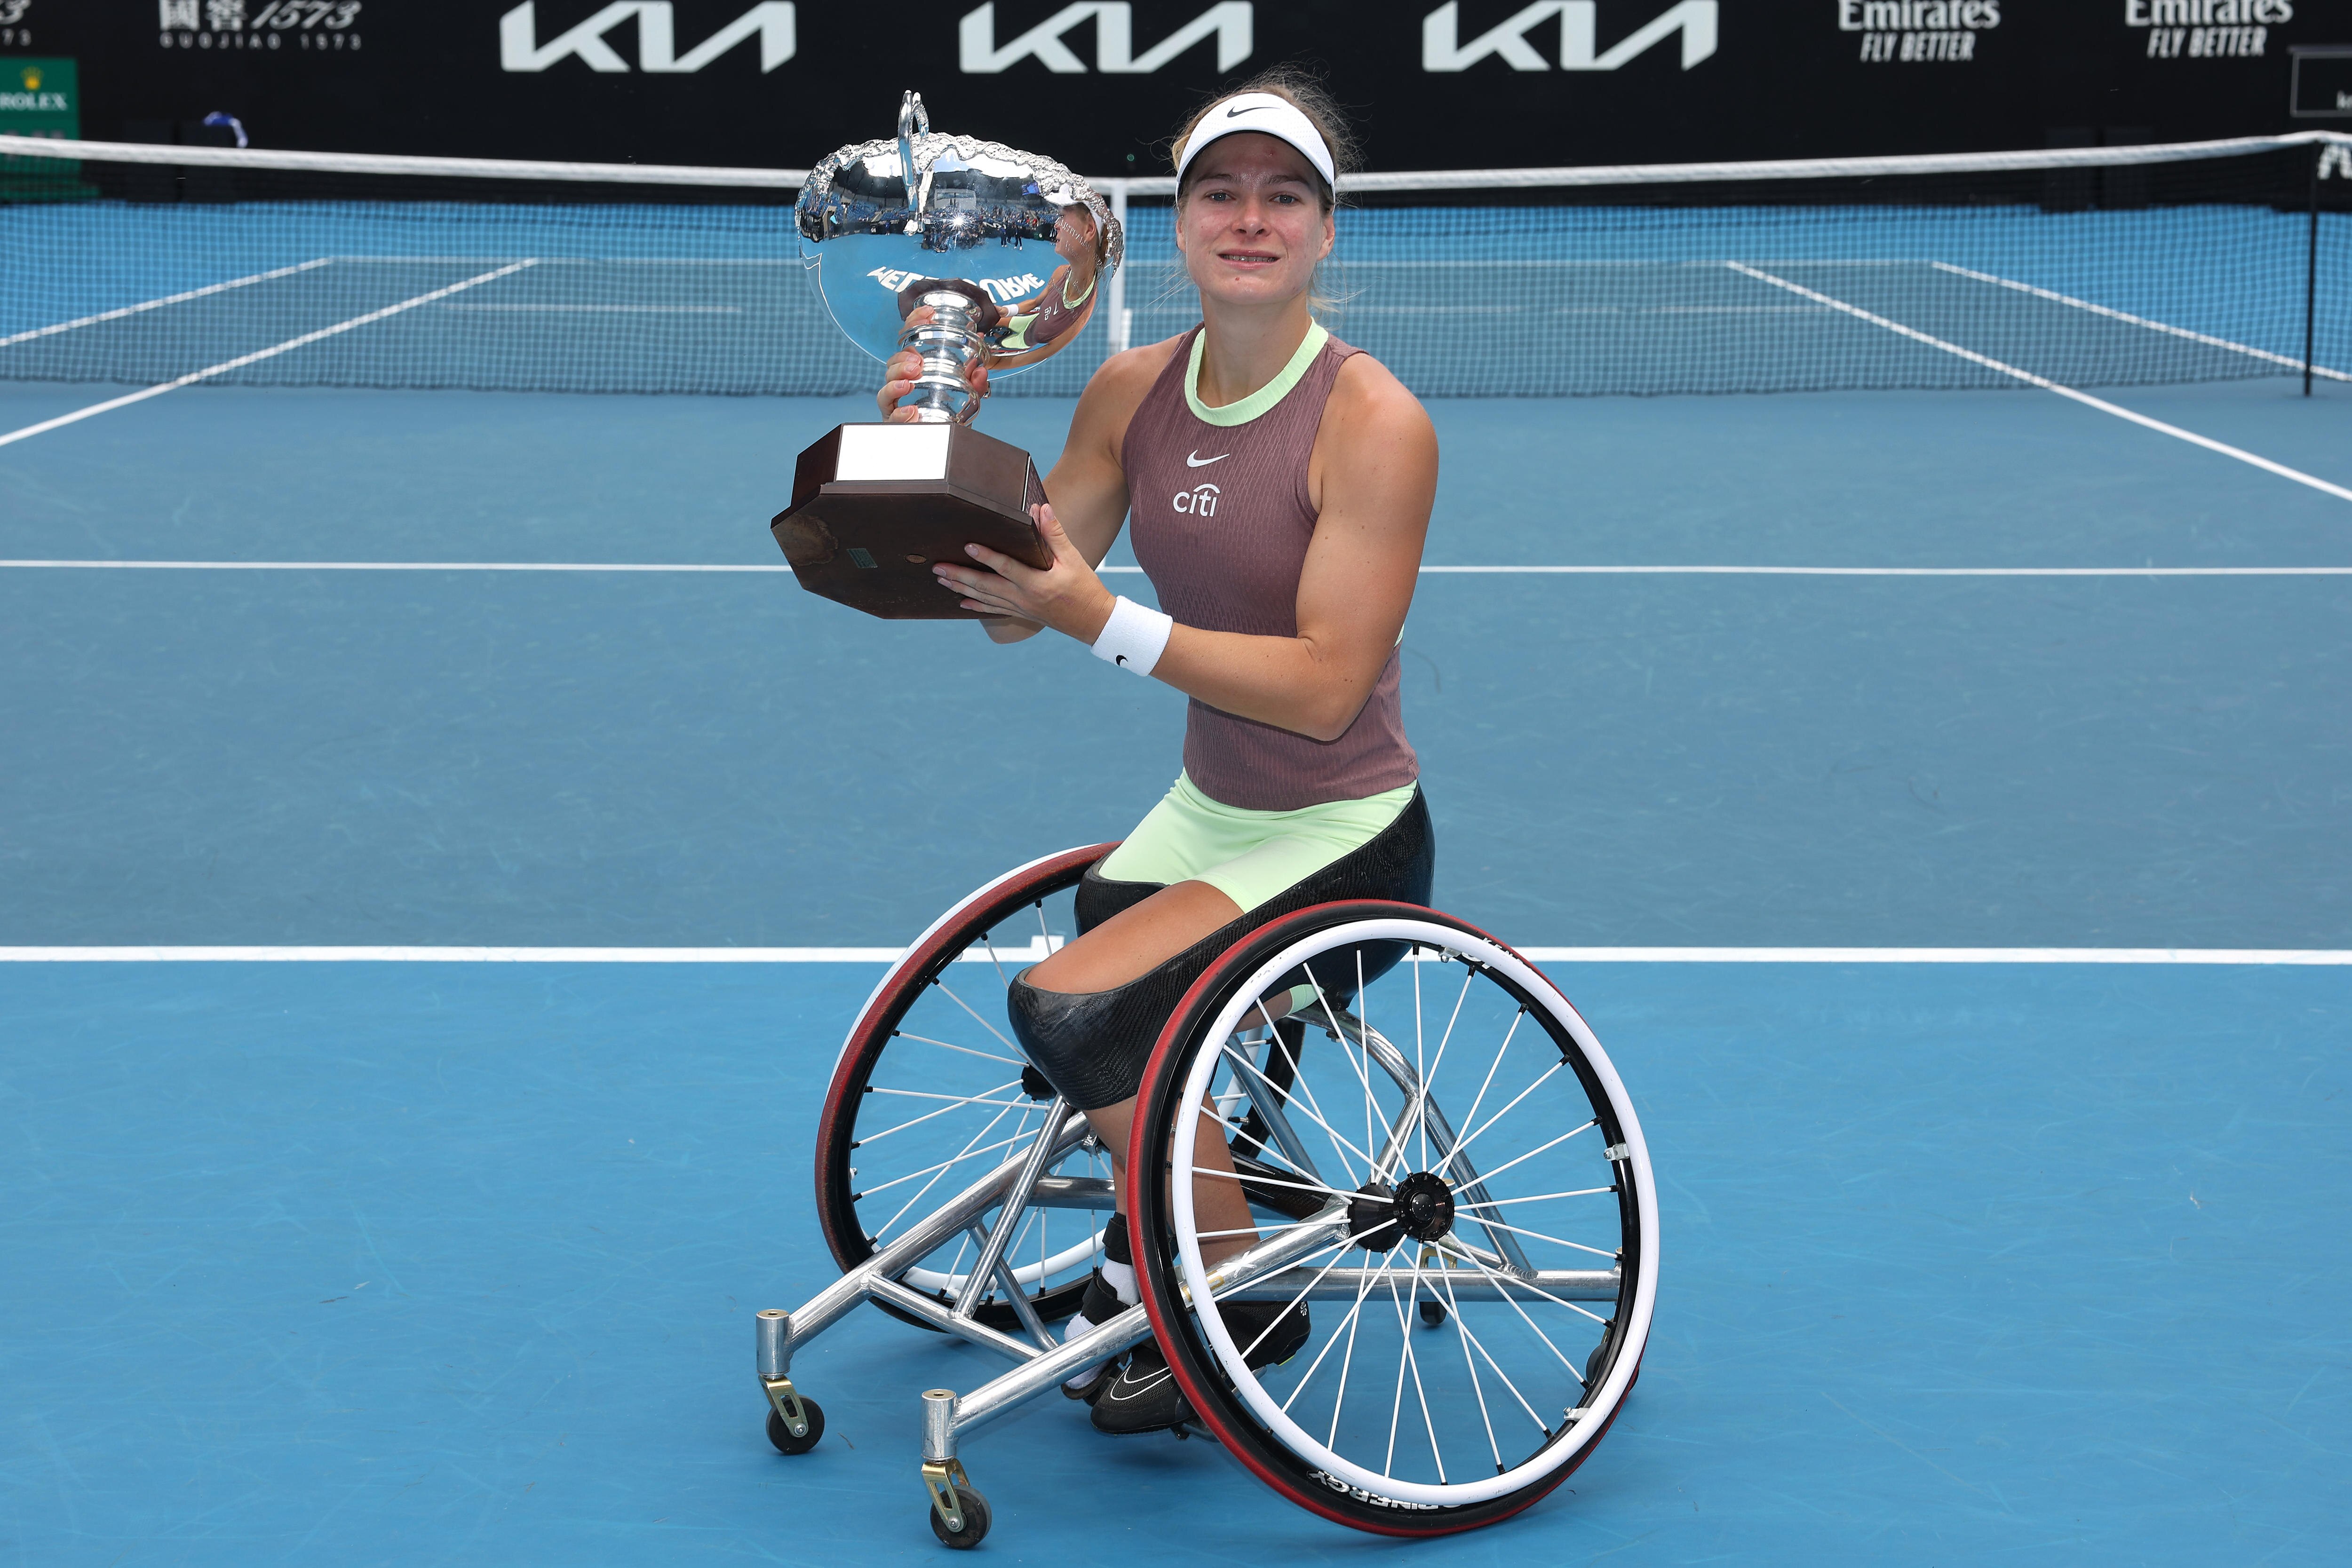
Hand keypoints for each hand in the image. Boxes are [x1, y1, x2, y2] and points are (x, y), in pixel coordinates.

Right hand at [877, 306, 988, 421]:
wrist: (946, 442)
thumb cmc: (950, 415)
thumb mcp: (967, 396)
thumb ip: (974, 383)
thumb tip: (982, 368)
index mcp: (915, 371)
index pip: (909, 342)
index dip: (915, 324)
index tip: (928, 313)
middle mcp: (902, 384)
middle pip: (892, 364)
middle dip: (901, 359)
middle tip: (917, 362)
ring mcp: (896, 404)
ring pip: (885, 388)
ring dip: (896, 381)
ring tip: (908, 382)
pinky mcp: (896, 424)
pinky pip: (891, 417)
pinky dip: (900, 414)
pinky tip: (910, 411)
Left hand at [933, 504, 1115, 642]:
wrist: (1092, 620)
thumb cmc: (1084, 587)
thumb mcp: (1073, 558)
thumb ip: (1054, 533)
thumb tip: (1040, 508)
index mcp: (1037, 583)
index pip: (1006, 567)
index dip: (986, 556)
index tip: (967, 546)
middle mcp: (1024, 598)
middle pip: (985, 586)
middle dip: (959, 576)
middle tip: (937, 567)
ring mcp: (1020, 608)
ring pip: (984, 598)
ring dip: (961, 588)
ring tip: (941, 579)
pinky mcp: (1021, 613)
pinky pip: (993, 610)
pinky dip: (976, 605)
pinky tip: (961, 601)